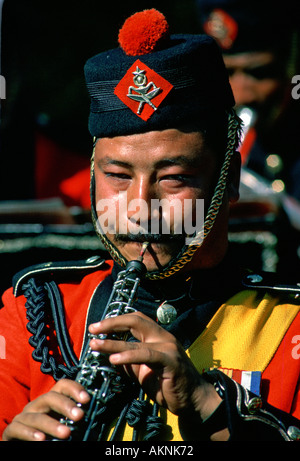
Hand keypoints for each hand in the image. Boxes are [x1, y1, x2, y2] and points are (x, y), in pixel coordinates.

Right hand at [2, 379, 89, 440]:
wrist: (24, 443)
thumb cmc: (47, 435)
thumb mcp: (62, 424)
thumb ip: (73, 420)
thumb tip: (91, 418)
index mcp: (50, 401)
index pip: (62, 386)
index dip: (74, 388)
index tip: (86, 399)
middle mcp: (37, 405)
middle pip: (50, 397)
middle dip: (65, 405)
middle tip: (79, 416)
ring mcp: (23, 417)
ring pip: (37, 417)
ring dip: (52, 425)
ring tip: (66, 433)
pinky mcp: (11, 430)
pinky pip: (18, 429)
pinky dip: (30, 434)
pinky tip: (41, 439)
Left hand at [89, 311, 220, 417]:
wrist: (191, 401)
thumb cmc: (166, 385)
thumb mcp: (142, 371)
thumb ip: (127, 361)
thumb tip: (104, 355)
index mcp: (156, 336)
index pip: (135, 320)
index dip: (115, 321)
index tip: (96, 327)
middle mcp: (163, 337)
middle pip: (135, 320)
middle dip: (111, 323)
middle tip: (93, 329)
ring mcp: (168, 347)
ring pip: (136, 340)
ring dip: (113, 343)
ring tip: (95, 345)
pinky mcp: (171, 361)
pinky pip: (146, 355)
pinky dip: (128, 355)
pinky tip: (114, 360)